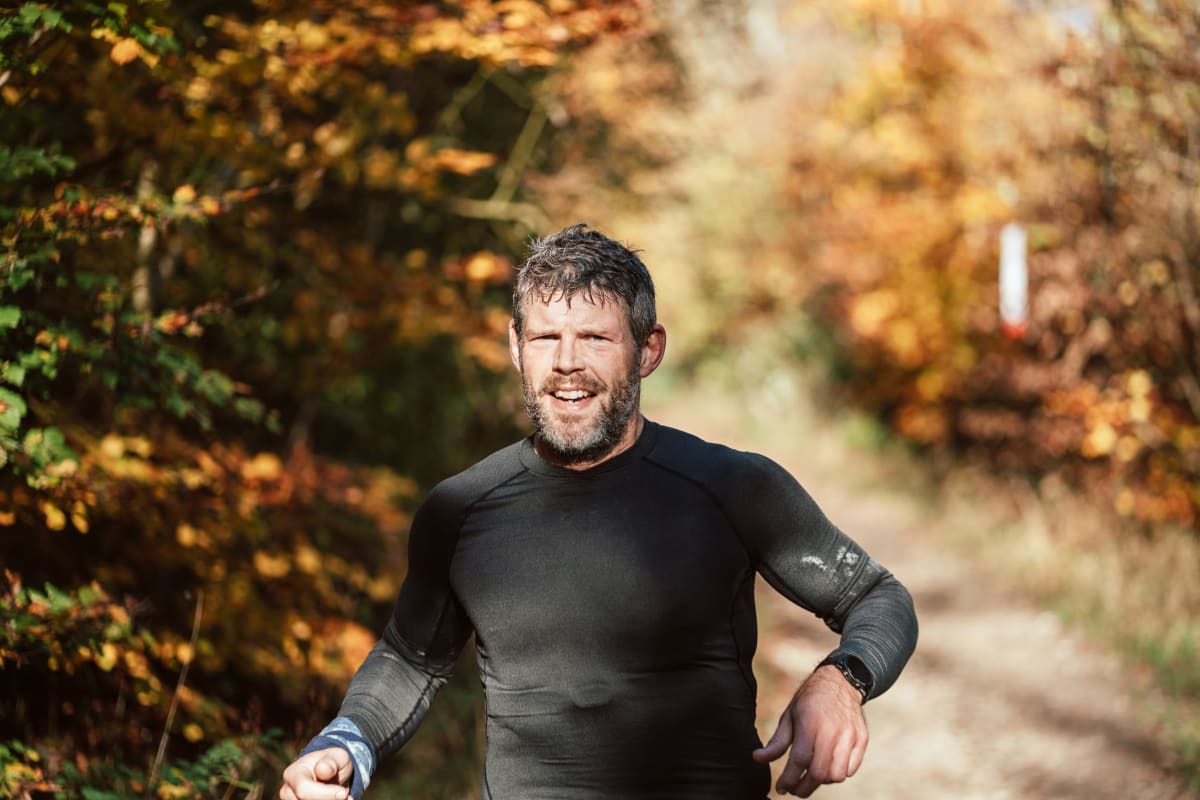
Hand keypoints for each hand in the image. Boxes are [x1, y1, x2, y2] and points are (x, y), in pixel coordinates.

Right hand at [279, 747, 352, 799]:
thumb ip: (330, 763)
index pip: (303, 790)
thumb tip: (321, 770)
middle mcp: (288, 791)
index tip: (343, 793)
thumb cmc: (332, 763)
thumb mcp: (336, 757)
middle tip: (345, 796)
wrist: (330, 773)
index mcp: (293, 773)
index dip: (325, 794)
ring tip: (345, 798)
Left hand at [752, 665, 868, 796]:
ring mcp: (850, 735)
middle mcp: (832, 730)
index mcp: (810, 722)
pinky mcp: (862, 739)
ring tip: (811, 775)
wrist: (840, 682)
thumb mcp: (789, 716)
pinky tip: (827, 766)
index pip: (800, 760)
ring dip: (822, 781)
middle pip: (819, 773)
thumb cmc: (809, 701)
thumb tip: (757, 758)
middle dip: (804, 788)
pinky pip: (851, 769)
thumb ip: (777, 742)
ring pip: (837, 775)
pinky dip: (838, 773)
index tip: (781, 788)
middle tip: (794, 790)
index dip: (789, 779)